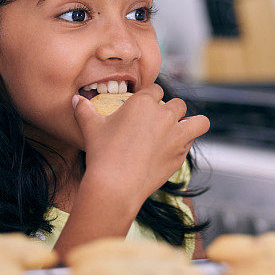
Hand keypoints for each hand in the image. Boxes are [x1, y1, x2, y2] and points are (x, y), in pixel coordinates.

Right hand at [72, 84, 209, 205]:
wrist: (115, 184)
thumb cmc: (102, 152)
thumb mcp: (90, 127)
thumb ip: (84, 110)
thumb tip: (75, 100)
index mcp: (144, 102)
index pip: (156, 90)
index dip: (152, 97)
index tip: (147, 105)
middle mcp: (164, 115)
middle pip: (178, 104)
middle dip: (171, 110)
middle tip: (160, 122)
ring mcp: (176, 135)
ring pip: (199, 122)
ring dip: (193, 123)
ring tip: (185, 129)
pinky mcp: (180, 155)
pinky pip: (191, 144)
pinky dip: (185, 144)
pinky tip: (174, 149)